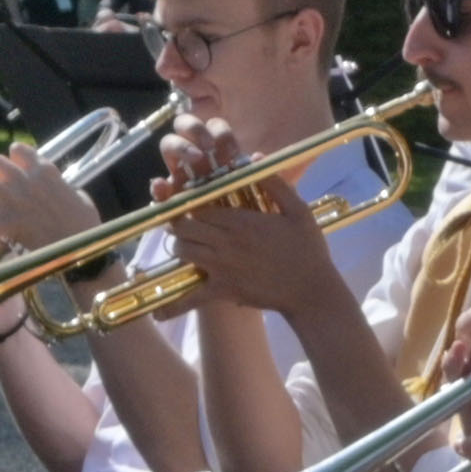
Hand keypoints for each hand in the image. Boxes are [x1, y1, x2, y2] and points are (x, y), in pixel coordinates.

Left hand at [0, 144, 95, 256]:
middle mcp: (28, 180)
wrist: (85, 249)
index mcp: (46, 171)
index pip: (18, 150)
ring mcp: (17, 200)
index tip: (16, 170)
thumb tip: (57, 188)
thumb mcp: (79, 196)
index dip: (13, 160)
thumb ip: (61, 187)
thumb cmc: (87, 226)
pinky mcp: (10, 223)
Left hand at [161, 180, 339, 318]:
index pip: (199, 206)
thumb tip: (255, 158)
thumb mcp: (298, 210)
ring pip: (182, 251)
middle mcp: (225, 242)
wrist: (312, 291)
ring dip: (180, 248)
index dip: (191, 203)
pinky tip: (158, 313)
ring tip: (189, 247)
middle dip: (180, 223)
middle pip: (183, 226)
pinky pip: (191, 298)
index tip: (193, 204)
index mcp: (240, 221)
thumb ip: (275, 183)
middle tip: (187, 224)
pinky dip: (174, 305)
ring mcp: (221, 267)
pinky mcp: (222, 291)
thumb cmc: (308, 249)